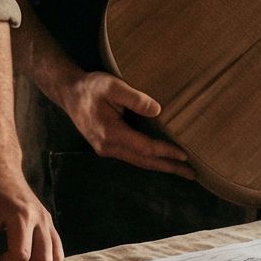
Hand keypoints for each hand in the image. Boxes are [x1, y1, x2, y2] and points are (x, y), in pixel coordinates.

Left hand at [0, 161, 62, 260]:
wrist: (0, 169)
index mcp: (21, 216)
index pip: (20, 255)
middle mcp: (40, 219)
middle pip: (41, 260)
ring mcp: (47, 221)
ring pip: (54, 258)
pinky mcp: (49, 223)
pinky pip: (56, 249)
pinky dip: (43, 259)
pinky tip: (24, 256)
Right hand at [56, 69, 194, 175]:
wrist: (69, 93)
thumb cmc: (91, 88)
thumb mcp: (112, 86)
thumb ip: (135, 98)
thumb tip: (157, 111)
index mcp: (110, 133)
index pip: (144, 147)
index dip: (165, 152)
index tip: (184, 155)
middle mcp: (107, 147)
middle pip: (144, 161)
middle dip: (168, 167)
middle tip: (191, 174)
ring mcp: (106, 149)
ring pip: (138, 162)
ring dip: (160, 166)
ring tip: (181, 170)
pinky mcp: (107, 147)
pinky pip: (133, 157)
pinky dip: (149, 160)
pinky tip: (161, 161)